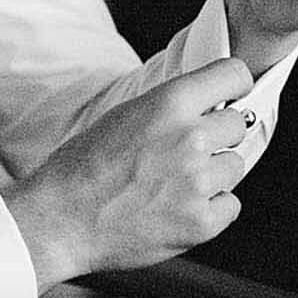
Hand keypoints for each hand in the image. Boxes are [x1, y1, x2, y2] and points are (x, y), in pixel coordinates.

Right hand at [3, 58, 256, 292]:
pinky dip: (211, 209)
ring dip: (213, 174)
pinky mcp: (202, 222)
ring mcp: (198, 182)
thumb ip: (168, 109)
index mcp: (169, 104)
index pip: (234, 75)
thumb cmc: (81, 169)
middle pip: (237, 124)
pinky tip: (179, 208)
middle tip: (186, 151)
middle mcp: (190, 138)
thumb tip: (204, 107)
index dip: (234, 86)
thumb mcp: (123, 116)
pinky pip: (230, 205)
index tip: (230, 96)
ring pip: (235, 166)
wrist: (60, 221)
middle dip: (217, 136)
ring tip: (175, 183)